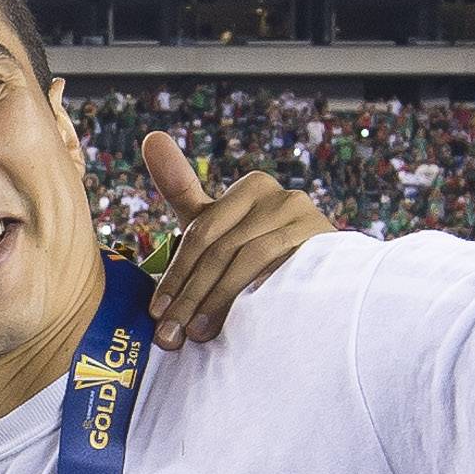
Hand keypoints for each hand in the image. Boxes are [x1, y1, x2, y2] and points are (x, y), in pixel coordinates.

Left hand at [140, 129, 333, 343]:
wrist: (323, 284)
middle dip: (190, 297)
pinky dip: (253, 296)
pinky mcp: (324, 242)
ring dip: (216, 302)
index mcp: (252, 188)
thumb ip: (182, 187)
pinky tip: (239, 324)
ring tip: (198, 336)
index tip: (156, 315)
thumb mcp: (216, 225)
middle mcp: (280, 195)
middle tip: (171, 336)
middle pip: (220, 248)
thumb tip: (150, 137)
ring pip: (245, 259)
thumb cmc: (257, 254)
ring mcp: (305, 217)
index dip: (175, 277)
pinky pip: (278, 268)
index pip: (201, 232)